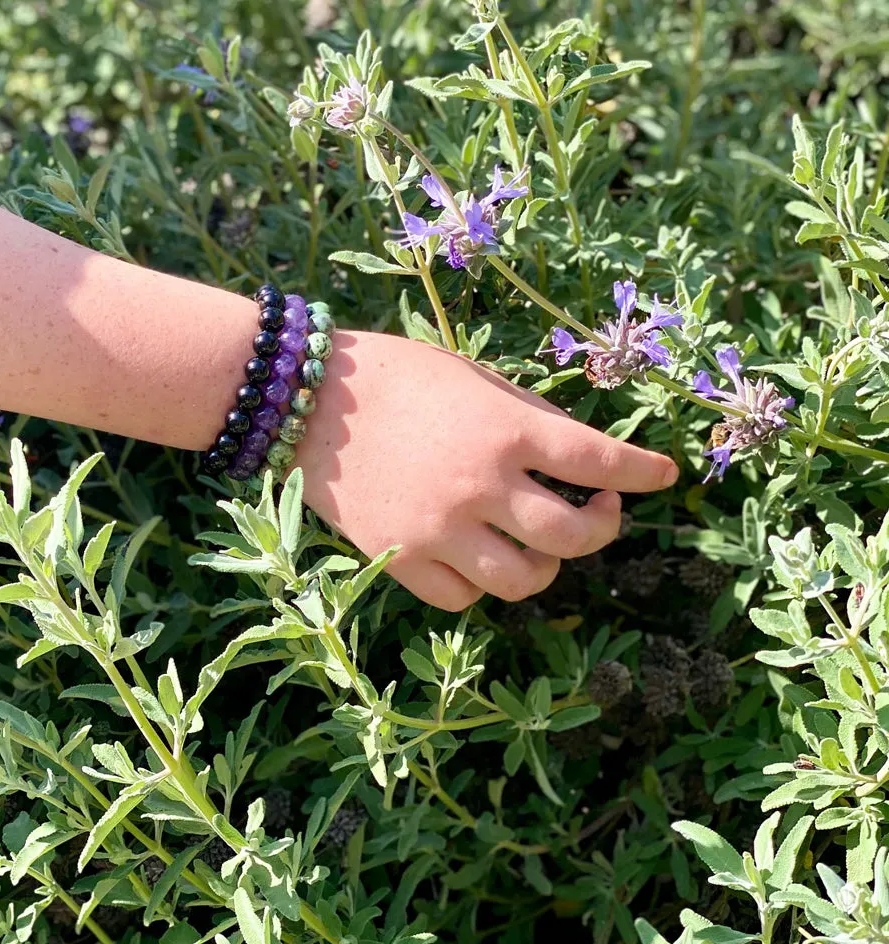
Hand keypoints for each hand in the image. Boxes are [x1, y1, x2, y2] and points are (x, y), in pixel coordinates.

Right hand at [295, 331, 677, 609]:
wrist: (306, 399)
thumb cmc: (394, 373)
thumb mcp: (472, 376)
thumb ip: (527, 417)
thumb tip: (577, 456)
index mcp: (505, 429)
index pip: (599, 462)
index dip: (643, 473)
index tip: (664, 477)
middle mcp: (482, 485)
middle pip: (574, 538)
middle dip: (602, 529)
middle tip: (595, 513)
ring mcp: (440, 529)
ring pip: (524, 581)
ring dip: (544, 567)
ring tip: (534, 544)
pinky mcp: (400, 557)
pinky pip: (463, 598)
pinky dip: (480, 584)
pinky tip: (475, 556)